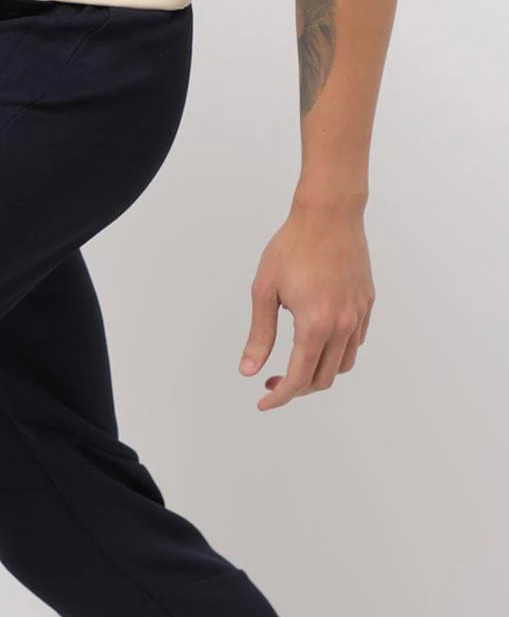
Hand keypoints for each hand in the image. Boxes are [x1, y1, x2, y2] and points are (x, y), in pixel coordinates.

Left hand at [240, 204, 374, 411]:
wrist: (329, 212)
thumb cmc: (293, 246)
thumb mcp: (264, 291)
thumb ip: (259, 335)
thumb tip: (249, 371)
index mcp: (315, 324)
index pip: (298, 379)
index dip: (280, 397)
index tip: (264, 403)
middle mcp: (343, 324)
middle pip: (323, 379)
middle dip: (296, 389)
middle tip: (272, 383)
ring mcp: (358, 314)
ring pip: (344, 365)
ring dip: (319, 374)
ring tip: (295, 366)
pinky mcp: (367, 303)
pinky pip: (355, 343)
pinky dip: (337, 354)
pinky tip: (316, 344)